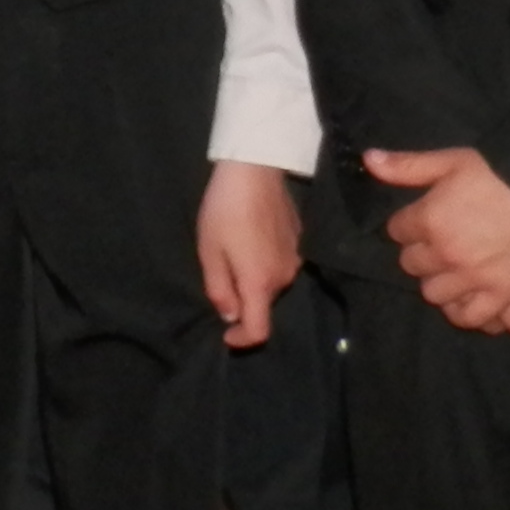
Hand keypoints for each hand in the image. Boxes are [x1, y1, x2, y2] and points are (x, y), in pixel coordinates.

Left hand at [195, 158, 300, 350]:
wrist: (255, 169)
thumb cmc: (225, 211)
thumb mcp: (209, 252)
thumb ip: (219, 290)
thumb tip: (230, 317)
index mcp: (261, 283)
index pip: (260, 330)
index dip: (242, 340)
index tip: (226, 334)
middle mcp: (284, 277)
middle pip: (264, 304)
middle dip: (242, 300)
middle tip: (219, 273)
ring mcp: (296, 259)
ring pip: (271, 284)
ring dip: (252, 280)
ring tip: (232, 251)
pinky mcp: (300, 242)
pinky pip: (279, 265)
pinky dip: (264, 263)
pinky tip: (250, 239)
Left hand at [368, 145, 509, 329]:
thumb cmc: (503, 173)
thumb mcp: (453, 161)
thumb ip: (408, 166)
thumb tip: (369, 160)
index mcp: (429, 218)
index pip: (397, 231)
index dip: (408, 225)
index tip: (420, 221)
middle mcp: (445, 253)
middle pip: (411, 265)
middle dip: (420, 254)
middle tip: (437, 245)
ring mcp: (472, 278)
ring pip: (433, 293)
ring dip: (438, 282)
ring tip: (451, 271)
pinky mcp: (500, 295)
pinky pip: (467, 317)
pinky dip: (462, 310)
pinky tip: (465, 298)